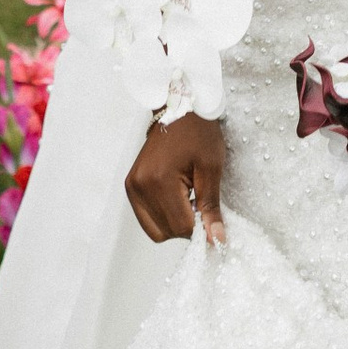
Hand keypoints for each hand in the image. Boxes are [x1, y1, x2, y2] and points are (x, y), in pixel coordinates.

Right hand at [125, 113, 225, 247]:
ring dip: (174, 224)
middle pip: (167, 232)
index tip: (211, 214)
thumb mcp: (211, 168)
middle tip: (200, 203)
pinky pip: (146, 219)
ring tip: (187, 199)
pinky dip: (163, 217)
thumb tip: (216, 240)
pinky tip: (176, 198)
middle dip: (187, 226)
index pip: (181, 227)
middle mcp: (139, 187)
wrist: (180, 109)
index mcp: (159, 181)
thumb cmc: (198, 133)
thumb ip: (211, 207)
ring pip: (155, 230)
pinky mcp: (131, 186)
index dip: (200, 227)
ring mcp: (132, 187)